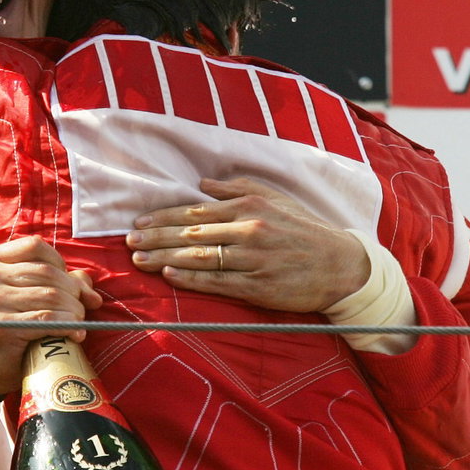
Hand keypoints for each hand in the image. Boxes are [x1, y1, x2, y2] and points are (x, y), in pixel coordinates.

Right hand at [0, 237, 102, 395]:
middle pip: (47, 272)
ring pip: (51, 295)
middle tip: (81, 309)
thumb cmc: (9, 322)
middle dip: (73, 291)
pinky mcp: (1, 327)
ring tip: (78, 322)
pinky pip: (47, 319)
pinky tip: (75, 334)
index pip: (35, 247)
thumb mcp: (26, 292)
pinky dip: (68, 325)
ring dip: (74, 310)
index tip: (69, 285)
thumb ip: (58, 281)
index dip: (60, 264)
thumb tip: (92, 294)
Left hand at [124, 177, 368, 312]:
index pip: (196, 210)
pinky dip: (191, 277)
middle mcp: (249, 229)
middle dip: (156, 236)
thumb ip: (236, 188)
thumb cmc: (305, 230)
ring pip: (200, 255)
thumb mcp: (275, 198)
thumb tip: (201, 184)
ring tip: (139, 259)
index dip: (164, 217)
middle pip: (192, 231)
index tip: (139, 223)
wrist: (340, 265)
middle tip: (129, 241)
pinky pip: (218, 281)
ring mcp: (253, 258)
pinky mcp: (258, 285)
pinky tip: (169, 274)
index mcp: (250, 206)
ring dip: (166, 256)